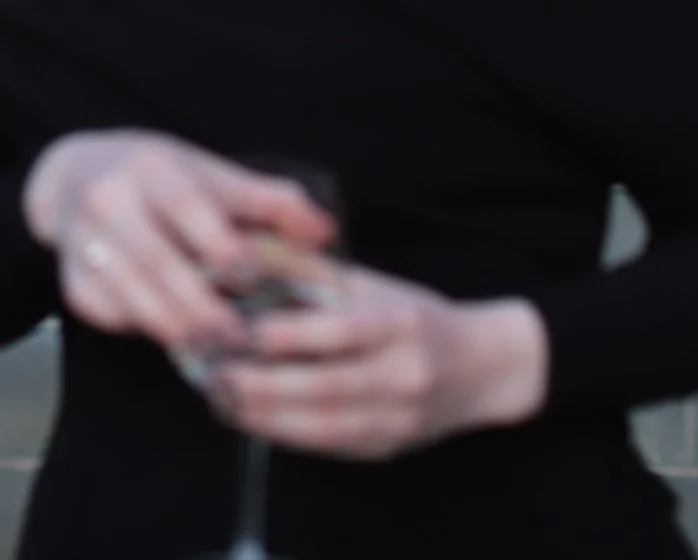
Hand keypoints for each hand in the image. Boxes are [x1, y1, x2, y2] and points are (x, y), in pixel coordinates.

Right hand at [22, 130, 339, 353]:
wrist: (77, 176)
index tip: (254, 276)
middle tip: (240, 335)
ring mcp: (82, 239)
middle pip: (155, 258)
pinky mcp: (70, 276)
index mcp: (152, 167)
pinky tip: (175, 339)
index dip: (220, 243)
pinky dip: (140, 327)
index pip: (186, 205)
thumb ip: (271, 202)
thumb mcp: (213, 174)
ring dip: (173, 325)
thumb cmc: (163, 178)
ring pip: (128, 291)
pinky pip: (105, 310)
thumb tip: (324, 234)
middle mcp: (109, 198)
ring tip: (215, 348)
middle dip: (199, 302)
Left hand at [203, 267, 548, 459]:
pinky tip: (251, 419)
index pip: (340, 332)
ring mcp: (397, 418)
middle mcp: (404, 374)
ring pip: (324, 425)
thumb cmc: (414, 316)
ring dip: (266, 416)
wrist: (482, 368)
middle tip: (214, 373)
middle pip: (327, 386)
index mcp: (401, 324)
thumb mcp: (370, 282)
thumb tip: (245, 251)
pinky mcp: (386, 447)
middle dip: (264, 384)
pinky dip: (285, 433)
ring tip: (222, 399)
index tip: (239, 330)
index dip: (289, 335)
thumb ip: (308, 268)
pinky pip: (328, 445)